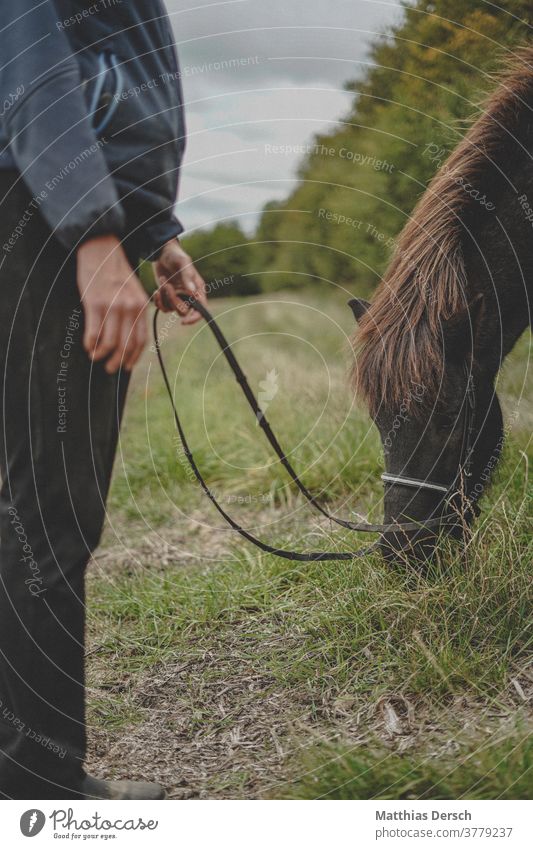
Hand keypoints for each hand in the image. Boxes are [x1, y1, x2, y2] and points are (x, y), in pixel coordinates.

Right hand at [77, 235, 148, 372]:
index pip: (141, 340)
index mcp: (141, 306)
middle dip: (118, 362)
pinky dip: (90, 344)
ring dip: (102, 356)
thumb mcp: (132, 291)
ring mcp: (113, 306)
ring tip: (96, 358)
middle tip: (110, 369)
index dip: (133, 357)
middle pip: (127, 345)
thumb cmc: (115, 272)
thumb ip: (134, 311)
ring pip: (110, 343)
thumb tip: (128, 337)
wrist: (101, 250)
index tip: (127, 367)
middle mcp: (130, 308)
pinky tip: (88, 346)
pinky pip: (94, 333)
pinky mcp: (95, 304)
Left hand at [153, 239, 206, 324]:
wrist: (162, 253)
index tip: (184, 322)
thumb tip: (191, 291)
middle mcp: (189, 296)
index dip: (194, 318)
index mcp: (197, 289)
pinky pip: (163, 307)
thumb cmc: (176, 255)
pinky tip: (156, 291)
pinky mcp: (167, 297)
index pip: (201, 310)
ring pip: (172, 309)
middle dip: (173, 301)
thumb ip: (187, 276)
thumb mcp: (183, 262)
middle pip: (184, 311)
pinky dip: (158, 301)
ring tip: (163, 282)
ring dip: (164, 298)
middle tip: (167, 286)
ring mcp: (178, 297)